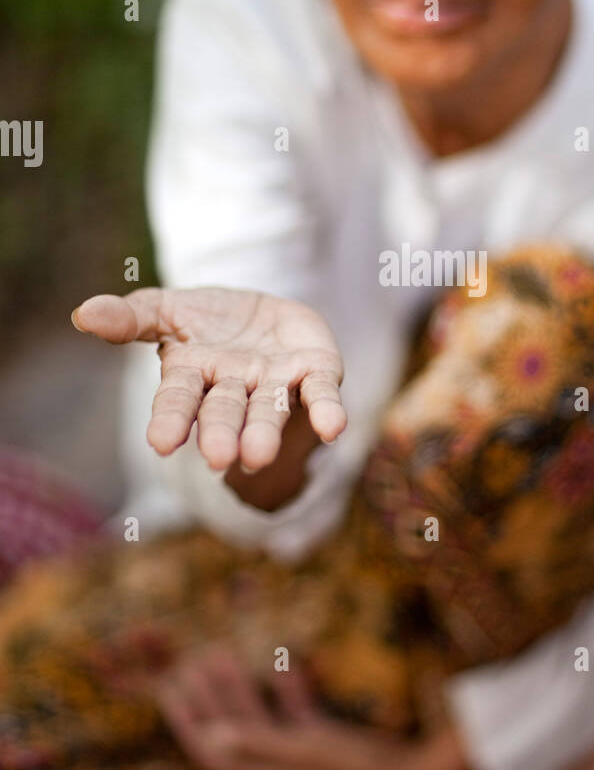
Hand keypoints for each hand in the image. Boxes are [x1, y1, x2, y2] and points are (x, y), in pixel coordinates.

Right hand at [71, 286, 345, 472]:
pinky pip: (320, 393)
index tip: (162, 443)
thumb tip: (82, 314)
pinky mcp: (314, 371)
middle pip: (225, 411)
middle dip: (222, 433)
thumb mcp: (167, 310)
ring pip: (269, 410)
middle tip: (221, 459)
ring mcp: (274, 383)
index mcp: (194, 374)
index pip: (179, 399)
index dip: (171, 420)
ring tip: (260, 456)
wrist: (267, 314)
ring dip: (265, 432)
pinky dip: (326, 411)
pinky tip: (334, 427)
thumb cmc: (208, 322)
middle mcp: (234, 387)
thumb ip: (131, 318)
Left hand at [154, 646, 429, 769]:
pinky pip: (294, 710)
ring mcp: (297, 753)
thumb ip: (257, 742)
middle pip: (228, 729)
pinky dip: (284, 686)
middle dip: (207, 695)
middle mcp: (273, 765)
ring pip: (258, 716)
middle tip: (190, 659)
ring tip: (221, 650)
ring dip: (238, 686)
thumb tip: (211, 734)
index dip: (185, 721)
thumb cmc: (350, 768)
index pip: (210, 751)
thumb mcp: (302, 750)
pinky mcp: (321, 740)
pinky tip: (281, 658)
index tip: (168, 687)